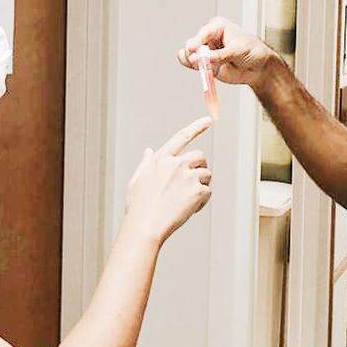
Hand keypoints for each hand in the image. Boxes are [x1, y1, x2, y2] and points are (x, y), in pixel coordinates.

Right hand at [123, 117, 213, 244]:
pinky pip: (208, 192)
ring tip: (186, 200)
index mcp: (161, 159)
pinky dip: (202, 201)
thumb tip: (149, 151)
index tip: (208, 120)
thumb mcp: (137, 180)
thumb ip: (146, 164)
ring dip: (201, 185)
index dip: (196, 127)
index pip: (181, 137)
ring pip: (206, 174)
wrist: (145, 225)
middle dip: (199, 167)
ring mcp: (188, 177)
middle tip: (192, 183)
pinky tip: (189, 209)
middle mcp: (176, 164)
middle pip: (200, 156)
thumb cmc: (138, 206)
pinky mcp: (197, 191)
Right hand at [177, 16, 276, 89]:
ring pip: (190, 56)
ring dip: (193, 62)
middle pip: (193, 44)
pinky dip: (195, 69)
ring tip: (201, 67)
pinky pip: (194, 66)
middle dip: (193, 53)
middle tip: (196, 61)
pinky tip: (200, 70)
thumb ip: (221, 55)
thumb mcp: (239, 50)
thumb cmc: (253, 51)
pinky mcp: (206, 65)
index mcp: (218, 27)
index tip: (192, 49)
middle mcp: (209, 38)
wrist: (260, 67)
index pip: (204, 33)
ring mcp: (206, 52)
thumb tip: (205, 57)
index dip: (197, 41)